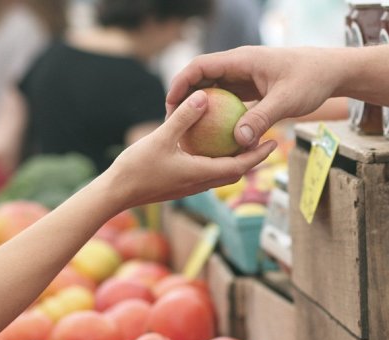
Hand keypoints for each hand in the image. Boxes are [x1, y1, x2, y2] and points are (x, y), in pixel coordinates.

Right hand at [103, 89, 276, 209]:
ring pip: (221, 174)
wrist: (115, 194)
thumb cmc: (136, 168)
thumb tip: (204, 96)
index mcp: (201, 174)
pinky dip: (216, 160)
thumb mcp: (161, 138)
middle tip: (266, 140)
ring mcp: (190, 186)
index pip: (239, 166)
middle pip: (235, 172)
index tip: (273, 143)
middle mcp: (200, 183)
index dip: (258, 155)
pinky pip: (206, 172)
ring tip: (243, 141)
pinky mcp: (180, 185)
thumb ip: (183, 118)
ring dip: (235, 160)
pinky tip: (210, 145)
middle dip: (252, 158)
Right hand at [166, 46, 342, 147]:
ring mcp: (245, 77)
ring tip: (188, 131)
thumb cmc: (311, 80)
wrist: (331, 72)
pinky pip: (229, 100)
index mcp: (242, 60)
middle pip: (202, 78)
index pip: (201, 66)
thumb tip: (239, 141)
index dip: (181, 83)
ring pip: (214, 90)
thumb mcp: (286, 101)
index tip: (170, 104)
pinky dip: (219, 114)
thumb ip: (261, 119)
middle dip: (185, 98)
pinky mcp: (252, 88)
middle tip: (173, 123)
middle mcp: (240, 66)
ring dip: (201, 107)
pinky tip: (215, 135)